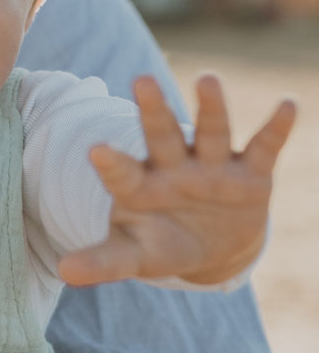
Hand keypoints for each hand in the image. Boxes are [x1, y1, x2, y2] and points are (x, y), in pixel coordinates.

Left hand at [59, 74, 295, 287]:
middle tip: (142, 80)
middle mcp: (173, 166)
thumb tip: (65, 273)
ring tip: (207, 79)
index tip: (95, 151)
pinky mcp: (249, 173)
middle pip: (161, 135)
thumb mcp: (135, 255)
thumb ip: (105, 261)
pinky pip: (263, 146)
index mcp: (139, 185)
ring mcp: (211, 166)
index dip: (111, 163)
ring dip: (210, 107)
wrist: (210, 247)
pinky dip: (276, 128)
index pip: (122, 172)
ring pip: (209, 131)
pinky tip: (288, 105)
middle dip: (154, 110)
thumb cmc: (161, 243)